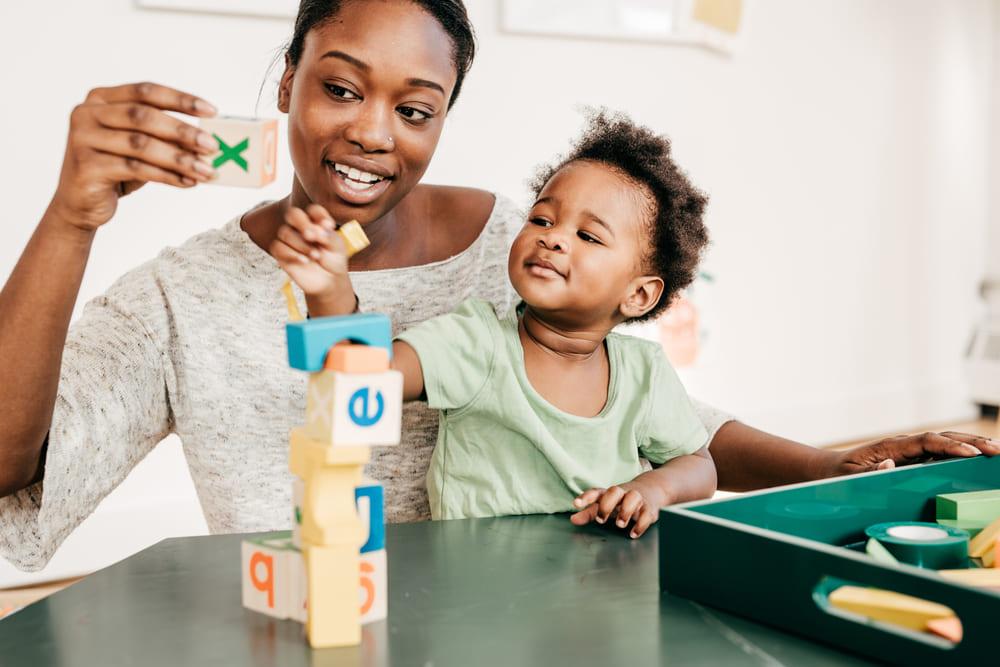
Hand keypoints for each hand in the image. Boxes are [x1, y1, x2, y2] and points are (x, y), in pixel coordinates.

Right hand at [49, 82, 217, 231]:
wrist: (81, 203)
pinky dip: (167, 176)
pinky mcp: (87, 166)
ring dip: (180, 158)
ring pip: (141, 145)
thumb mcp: (140, 148)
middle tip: (212, 146)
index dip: (180, 99)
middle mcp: (88, 113)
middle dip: (183, 131)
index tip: (212, 111)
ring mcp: (83, 139)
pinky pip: (135, 168)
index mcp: (101, 99)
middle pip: (143, 117)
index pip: (146, 92)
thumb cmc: (115, 169)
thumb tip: (206, 139)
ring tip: (206, 170)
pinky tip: (187, 182)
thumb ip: (164, 138)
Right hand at [270, 204, 355, 314]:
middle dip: (303, 223)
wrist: (329, 281)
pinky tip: (304, 261)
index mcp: (316, 222)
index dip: (320, 216)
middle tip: (312, 236)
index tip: (330, 226)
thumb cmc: (333, 260)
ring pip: (286, 232)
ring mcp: (289, 239)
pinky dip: (291, 254)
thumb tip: (319, 230)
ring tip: (316, 256)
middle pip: (293, 214)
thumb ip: (329, 237)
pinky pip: (278, 247)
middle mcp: (300, 227)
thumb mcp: (337, 248)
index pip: (314, 211)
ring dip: (301, 244)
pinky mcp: (281, 252)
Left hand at [569, 480, 666, 538]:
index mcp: (609, 492)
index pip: (596, 492)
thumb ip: (589, 513)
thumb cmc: (622, 500)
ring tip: (619, 524)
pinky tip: (633, 533)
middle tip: (601, 520)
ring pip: (633, 497)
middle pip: (614, 491)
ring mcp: (637, 498)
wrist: (650, 490)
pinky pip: (646, 513)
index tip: (576, 504)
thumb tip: (573, 520)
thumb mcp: (605, 504)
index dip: (586, 498)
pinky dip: (640, 524)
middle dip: (607, 505)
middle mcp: (623, 493)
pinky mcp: (649, 508)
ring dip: (625, 511)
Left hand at [828, 431, 999, 475]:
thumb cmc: (838, 475)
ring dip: (971, 446)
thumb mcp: (848, 477)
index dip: (949, 447)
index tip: (971, 454)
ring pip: (945, 444)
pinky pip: (940, 454)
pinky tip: (979, 457)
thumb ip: (868, 472)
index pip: (926, 442)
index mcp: (890, 447)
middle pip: (942, 438)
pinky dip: (961, 454)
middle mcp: (903, 446)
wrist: (829, 470)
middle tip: (997, 450)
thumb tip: (889, 465)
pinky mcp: (912, 459)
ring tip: (997, 451)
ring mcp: (909, 451)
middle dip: (970, 443)